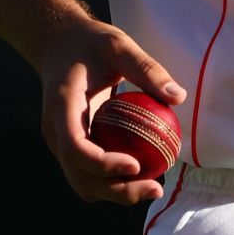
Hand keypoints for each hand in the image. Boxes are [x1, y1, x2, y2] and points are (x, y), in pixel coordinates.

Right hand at [37, 18, 187, 203]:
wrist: (58, 43)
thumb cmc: (89, 42)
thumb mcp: (117, 45)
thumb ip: (146, 68)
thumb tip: (178, 97)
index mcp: (61, 107)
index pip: (75, 147)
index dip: (103, 164)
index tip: (136, 165)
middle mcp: (56, 131)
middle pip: (79, 176)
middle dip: (116, 191)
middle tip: (156, 188)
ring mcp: (62, 142)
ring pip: (84, 182)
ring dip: (116, 192)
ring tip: (154, 186)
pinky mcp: (72, 145)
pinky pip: (90, 172)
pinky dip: (114, 180)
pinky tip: (144, 173)